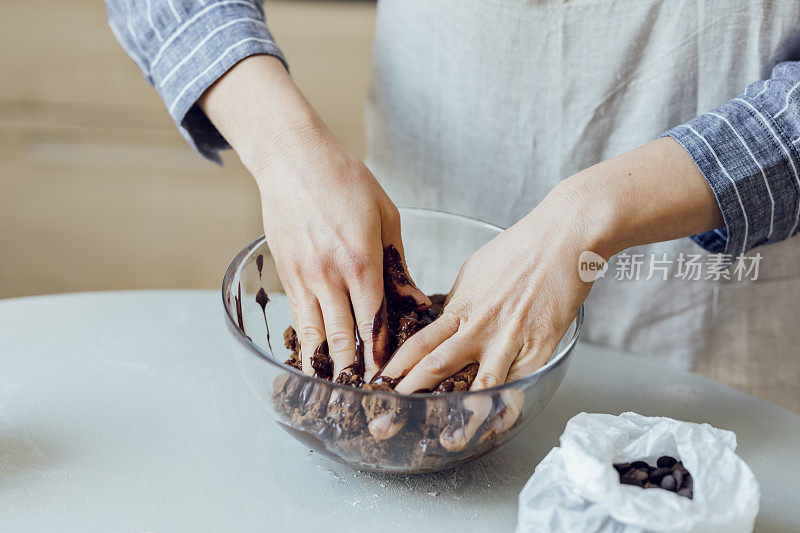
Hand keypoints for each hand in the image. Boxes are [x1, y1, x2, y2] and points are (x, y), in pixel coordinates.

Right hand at [200, 55, 428, 382]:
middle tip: (366, 396)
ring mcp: (304, 276)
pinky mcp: (285, 273)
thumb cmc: (346, 181)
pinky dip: (307, 341)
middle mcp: (330, 274)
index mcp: (361, 261)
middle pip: (345, 336)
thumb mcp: (386, 217)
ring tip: (339, 390)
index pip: (375, 321)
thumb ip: (397, 263)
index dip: (383, 353)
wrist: (293, 159)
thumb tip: (413, 299)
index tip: (391, 376)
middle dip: (356, 370)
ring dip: (329, 364)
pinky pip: (299, 315)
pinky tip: (314, 358)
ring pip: (317, 332)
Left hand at [369, 137, 723, 448]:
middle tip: (385, 421)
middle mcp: (479, 328)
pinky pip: (521, 385)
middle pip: (436, 368)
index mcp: (460, 308)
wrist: (563, 238)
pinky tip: (497, 427)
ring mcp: (510, 340)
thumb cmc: (519, 250)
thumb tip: (444, 321)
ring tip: (446, 439)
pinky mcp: (540, 347)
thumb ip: (458, 303)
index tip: (376, 385)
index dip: (394, 368)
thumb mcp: (474, 273)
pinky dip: (508, 409)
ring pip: (480, 386)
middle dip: (407, 397)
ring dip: (461, 417)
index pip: (418, 344)